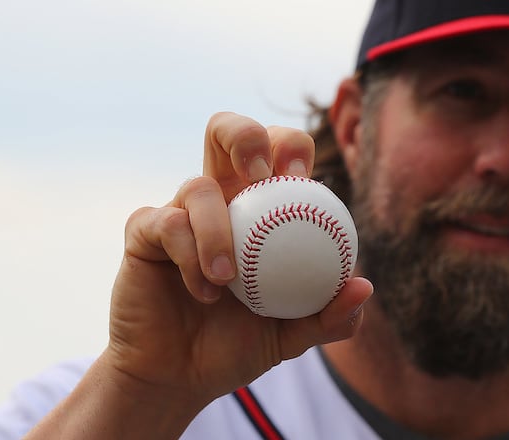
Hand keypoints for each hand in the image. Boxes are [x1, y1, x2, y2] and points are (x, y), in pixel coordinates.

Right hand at [104, 112, 371, 409]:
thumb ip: (330, 315)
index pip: (277, 153)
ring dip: (217, 229)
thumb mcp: (293, 335)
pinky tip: (204, 291)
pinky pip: (166, 224)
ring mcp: (178, 213)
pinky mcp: (144, 233)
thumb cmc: (238, 345)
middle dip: (244, 135)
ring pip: (195, 186)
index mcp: (259, 209)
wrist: (180, 377)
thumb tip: (364, 286)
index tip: (303, 177)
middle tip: (262, 176)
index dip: (291, 147)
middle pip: (225, 132)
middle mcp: (218, 200)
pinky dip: (189, 255)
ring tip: (230, 278)